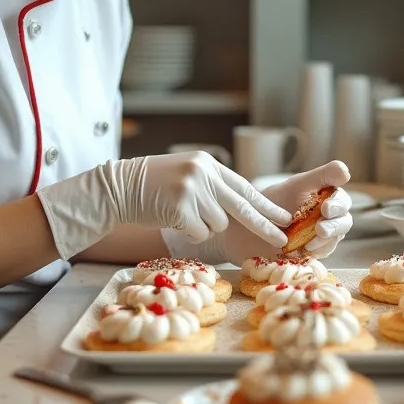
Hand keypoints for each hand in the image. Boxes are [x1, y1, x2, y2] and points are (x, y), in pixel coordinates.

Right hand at [110, 152, 290, 244]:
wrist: (119, 187)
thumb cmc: (153, 186)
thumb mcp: (187, 174)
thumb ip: (213, 186)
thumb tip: (244, 208)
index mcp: (208, 163)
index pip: (244, 187)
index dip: (265, 204)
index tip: (284, 216)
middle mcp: (203, 174)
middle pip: (243, 207)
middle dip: (265, 225)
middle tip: (283, 240)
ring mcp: (193, 190)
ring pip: (218, 224)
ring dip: (204, 226)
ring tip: (182, 213)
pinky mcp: (181, 208)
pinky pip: (200, 233)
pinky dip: (190, 233)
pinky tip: (173, 219)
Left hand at [258, 161, 352, 257]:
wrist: (252, 227)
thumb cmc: (274, 201)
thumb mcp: (297, 184)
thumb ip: (322, 175)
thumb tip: (346, 170)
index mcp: (328, 196)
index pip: (342, 199)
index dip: (338, 204)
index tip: (326, 209)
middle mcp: (330, 215)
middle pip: (345, 220)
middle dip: (336, 225)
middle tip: (320, 229)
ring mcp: (325, 233)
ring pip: (337, 237)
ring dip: (327, 239)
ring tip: (310, 242)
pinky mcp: (317, 250)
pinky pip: (325, 252)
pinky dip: (318, 250)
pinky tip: (305, 249)